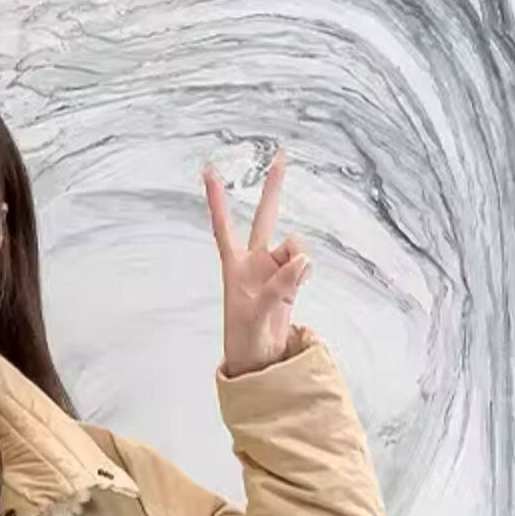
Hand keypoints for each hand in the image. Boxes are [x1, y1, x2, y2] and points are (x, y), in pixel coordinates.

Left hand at [202, 146, 310, 375]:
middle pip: (265, 217)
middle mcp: (255, 262)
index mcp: (235, 266)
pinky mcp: (292, 280)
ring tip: (288, 289)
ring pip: (295, 246)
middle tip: (281, 153)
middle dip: (273, 187)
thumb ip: (279, 287)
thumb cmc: (246, 341)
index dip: (216, 199)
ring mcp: (275, 269)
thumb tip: (303, 261)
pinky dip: (305, 273)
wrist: (261, 362)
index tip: (208, 169)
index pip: (224, 226)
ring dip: (297, 262)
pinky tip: (298, 288)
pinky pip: (305, 264)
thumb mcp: (257, 316)